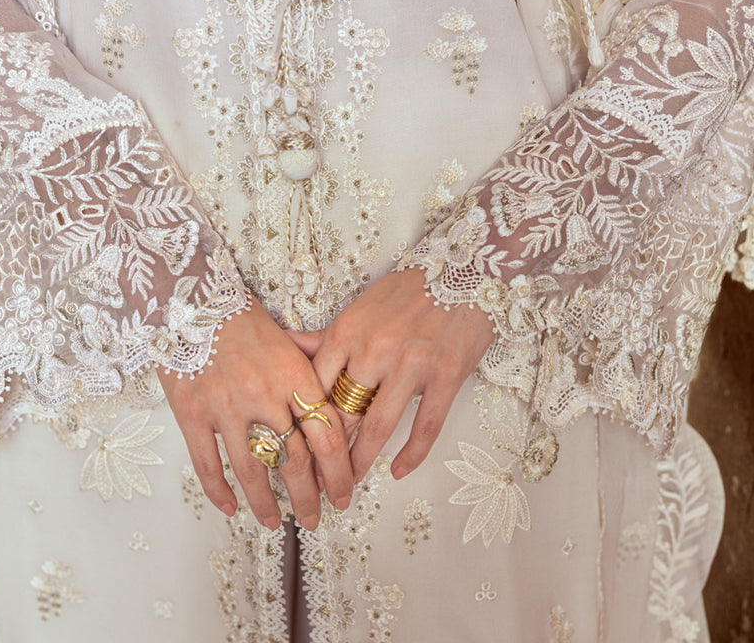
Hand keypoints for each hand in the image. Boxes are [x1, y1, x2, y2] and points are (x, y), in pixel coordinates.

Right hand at [159, 301, 352, 530]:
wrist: (188, 300)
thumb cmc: (241, 318)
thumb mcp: (288, 338)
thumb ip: (315, 371)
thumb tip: (343, 401)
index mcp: (294, 375)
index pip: (328, 435)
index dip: (340, 471)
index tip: (344, 491)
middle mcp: (264, 394)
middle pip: (295, 461)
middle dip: (309, 497)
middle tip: (316, 517)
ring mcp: (226, 407)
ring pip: (254, 471)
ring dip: (268, 504)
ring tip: (278, 522)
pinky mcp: (192, 414)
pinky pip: (208, 464)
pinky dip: (220, 492)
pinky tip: (231, 508)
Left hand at [294, 269, 494, 481]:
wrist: (467, 268)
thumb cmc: (409, 289)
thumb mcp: (360, 307)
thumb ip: (325, 336)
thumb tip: (286, 346)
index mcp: (348, 332)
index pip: (314, 388)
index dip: (302, 424)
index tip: (293, 448)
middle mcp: (375, 350)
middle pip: (341, 414)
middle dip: (324, 453)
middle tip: (313, 481)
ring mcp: (412, 364)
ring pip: (377, 427)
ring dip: (360, 461)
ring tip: (348, 485)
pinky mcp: (446, 375)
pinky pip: (426, 425)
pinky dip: (411, 453)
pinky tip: (399, 470)